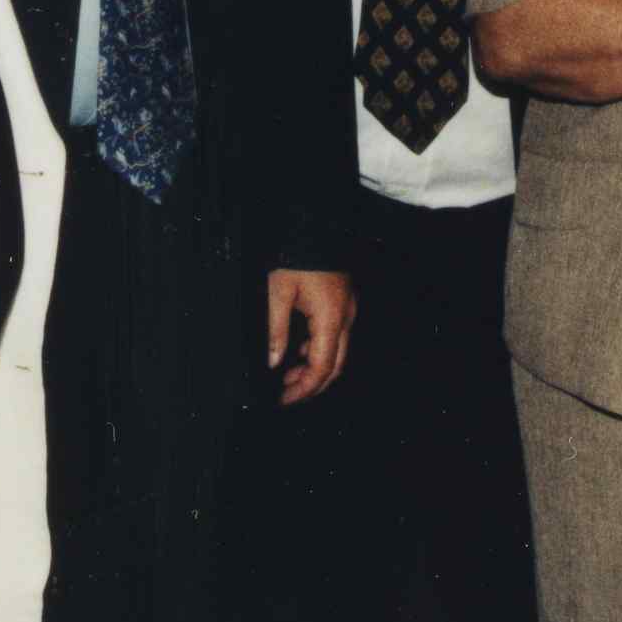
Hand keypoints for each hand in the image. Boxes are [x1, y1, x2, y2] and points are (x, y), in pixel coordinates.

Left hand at [266, 265, 355, 403]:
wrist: (317, 222)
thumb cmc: (297, 253)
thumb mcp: (277, 292)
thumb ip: (276, 331)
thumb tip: (274, 362)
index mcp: (330, 319)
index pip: (321, 368)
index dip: (303, 390)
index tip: (283, 400)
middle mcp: (345, 317)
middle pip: (335, 366)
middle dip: (311, 385)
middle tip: (286, 395)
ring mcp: (347, 309)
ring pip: (337, 352)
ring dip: (314, 368)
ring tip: (287, 375)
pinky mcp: (342, 301)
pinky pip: (335, 335)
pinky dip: (318, 349)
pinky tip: (298, 350)